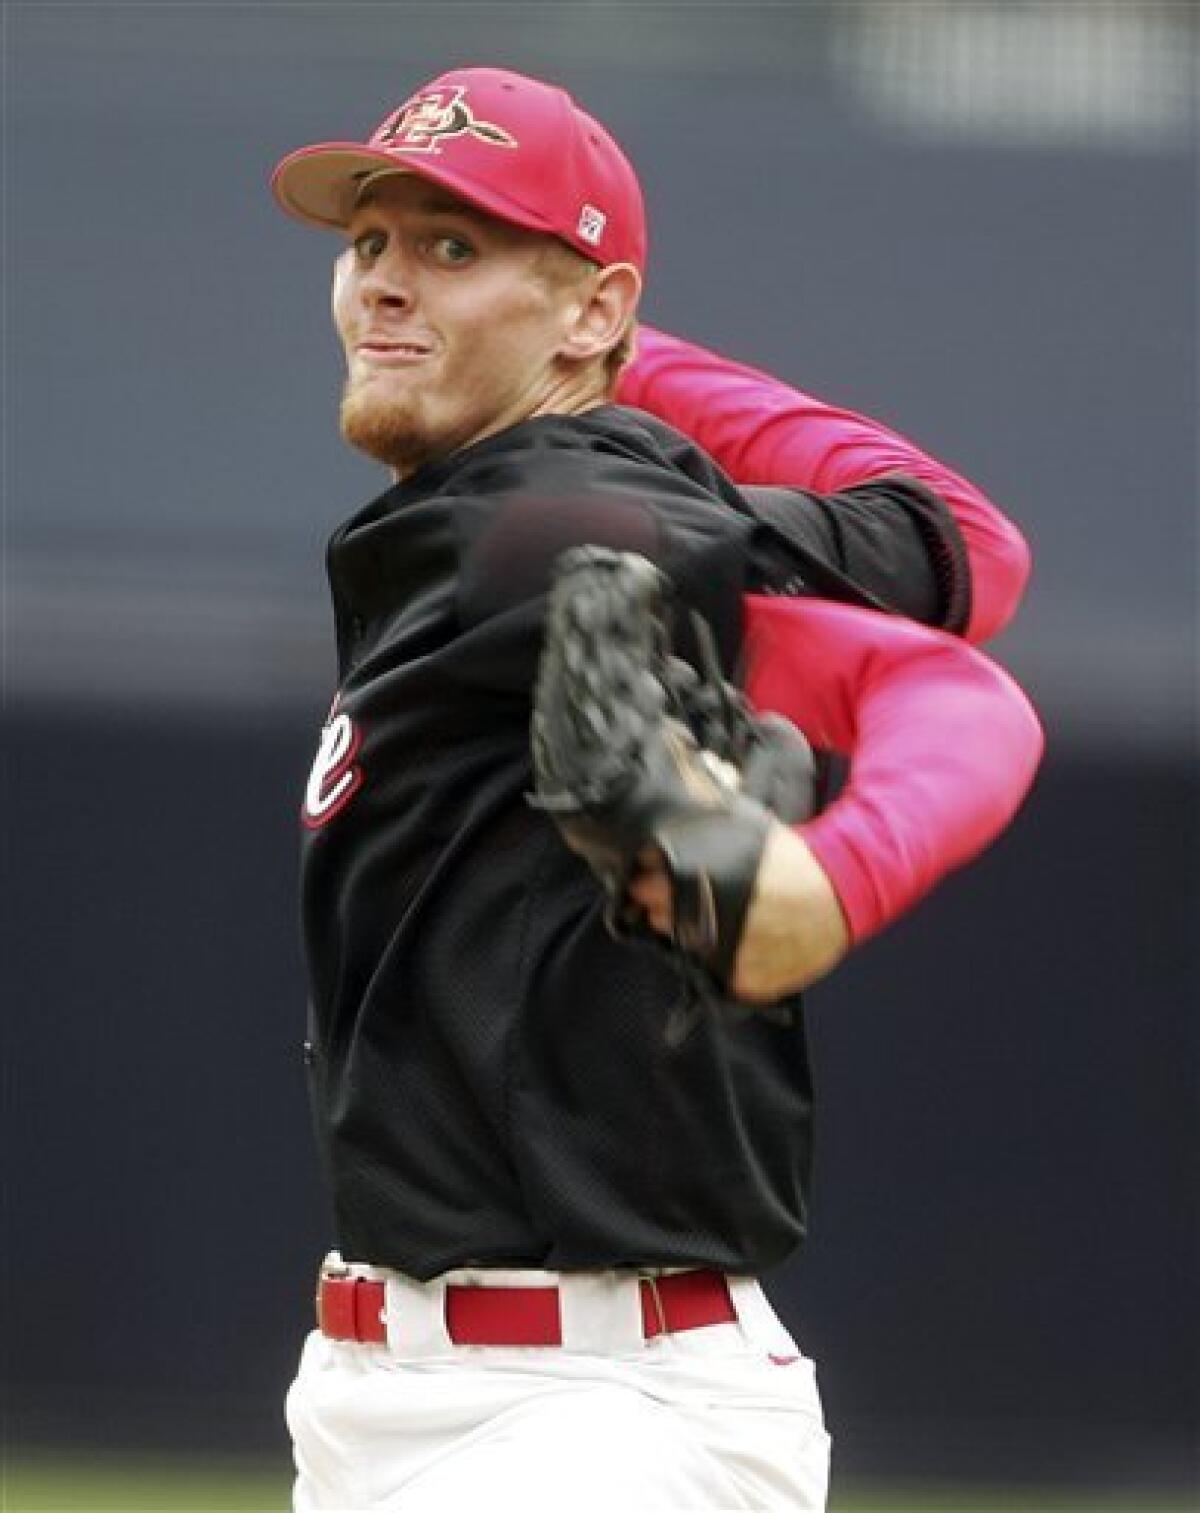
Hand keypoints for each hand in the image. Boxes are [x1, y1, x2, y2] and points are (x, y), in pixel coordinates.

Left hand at [627, 821, 849, 1002]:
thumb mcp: (744, 827)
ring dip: (693, 935)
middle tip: (682, 898)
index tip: (649, 880)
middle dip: (665, 908)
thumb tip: (670, 819)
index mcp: (698, 881)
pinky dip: (725, 961)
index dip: (645, 883)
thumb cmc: (792, 856)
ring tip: (717, 918)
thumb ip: (704, 826)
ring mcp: (725, 957)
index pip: (644, 889)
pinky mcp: (746, 981)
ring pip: (688, 950)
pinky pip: (720, 975)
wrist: (842, 889)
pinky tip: (742, 941)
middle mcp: (705, 923)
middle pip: (660, 920)